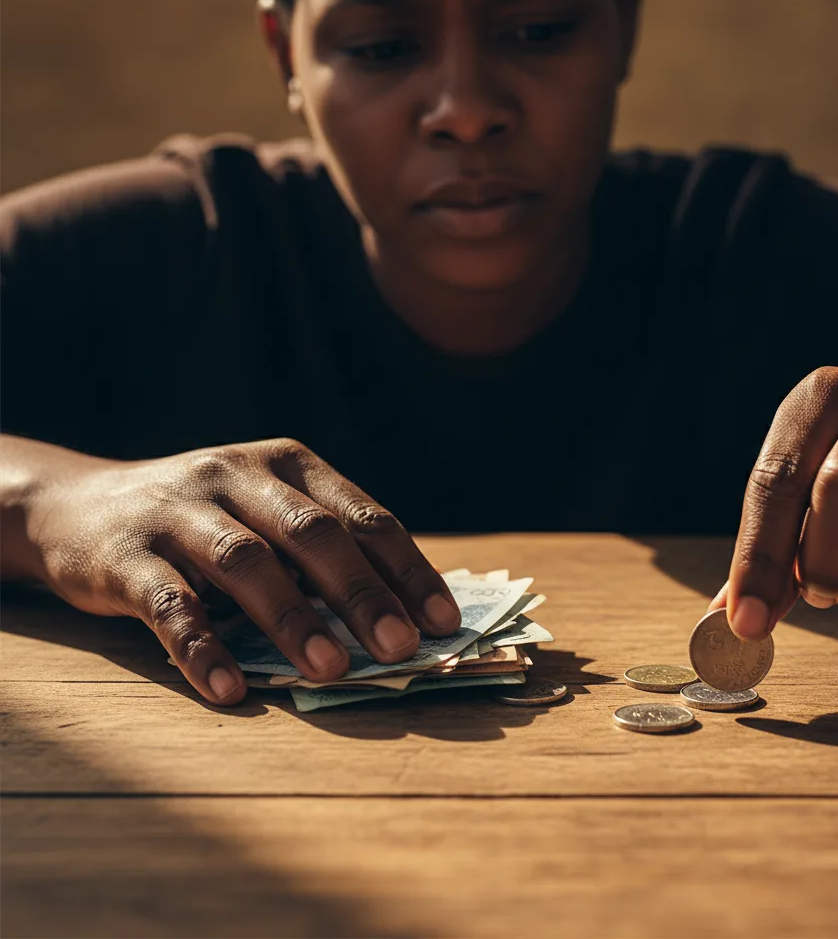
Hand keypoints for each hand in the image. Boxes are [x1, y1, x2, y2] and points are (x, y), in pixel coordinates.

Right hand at [27, 438, 459, 703]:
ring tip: (331, 671)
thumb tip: (400, 614)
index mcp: (288, 465)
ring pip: (247, 563)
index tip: (442, 621)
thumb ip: (321, 550)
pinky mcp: (125, 555)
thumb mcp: (266, 511)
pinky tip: (230, 689)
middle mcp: (238, 476)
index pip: (362, 516)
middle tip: (400, 648)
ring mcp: (179, 511)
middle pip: (312, 533)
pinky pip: (170, 604)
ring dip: (293, 618)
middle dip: (361, 593)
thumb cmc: (204, 519)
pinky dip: (202, 647)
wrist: (78, 506)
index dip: (406, 570)